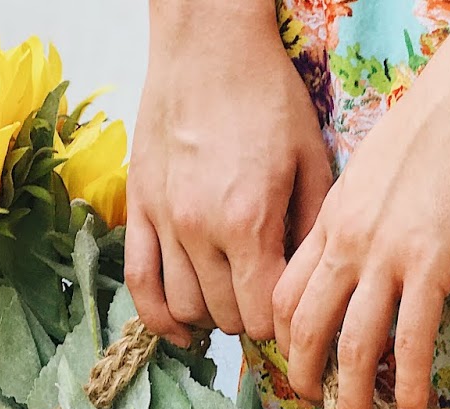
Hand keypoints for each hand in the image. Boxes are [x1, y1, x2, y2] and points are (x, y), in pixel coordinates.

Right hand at [126, 0, 333, 344]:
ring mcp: (164, 220)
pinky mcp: (137, 207)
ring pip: (183, 307)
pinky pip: (138, 283)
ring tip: (227, 296)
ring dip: (209, 314)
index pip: (263, 317)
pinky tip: (178, 327)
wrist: (207, 40)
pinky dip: (157, 316)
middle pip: (226, 318)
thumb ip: (311, 233)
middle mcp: (201, 229)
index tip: (288, 311)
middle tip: (261, 295)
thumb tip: (311, 290)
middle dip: (249, 317)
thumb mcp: (311, 161)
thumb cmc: (266, 95)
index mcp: (250, 222)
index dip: (281, 324)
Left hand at [271, 50, 449, 408]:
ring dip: (352, 402)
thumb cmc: (440, 120)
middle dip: (305, 379)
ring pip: (351, 347)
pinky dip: (406, 387)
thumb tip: (367, 245)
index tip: (298, 366)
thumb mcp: (378, 167)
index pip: (287, 292)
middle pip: (305, 327)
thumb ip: (363, 213)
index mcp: (332, 218)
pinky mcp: (430, 264)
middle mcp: (346, 242)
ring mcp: (385, 255)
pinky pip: (409, 342)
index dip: (285, 337)